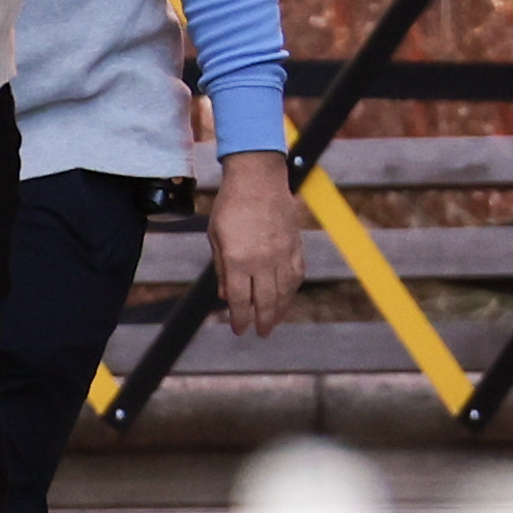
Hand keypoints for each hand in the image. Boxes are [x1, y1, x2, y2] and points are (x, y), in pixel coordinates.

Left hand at [209, 148, 304, 336]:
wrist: (258, 179)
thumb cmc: (231, 205)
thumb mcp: (216, 237)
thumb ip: (221, 268)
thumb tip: (224, 295)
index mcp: (238, 260)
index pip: (239, 299)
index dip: (239, 318)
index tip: (239, 330)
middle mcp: (262, 261)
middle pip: (264, 301)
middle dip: (261, 321)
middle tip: (260, 333)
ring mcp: (282, 254)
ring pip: (284, 292)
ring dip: (279, 311)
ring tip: (274, 322)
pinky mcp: (295, 246)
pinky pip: (296, 275)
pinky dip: (291, 291)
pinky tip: (286, 298)